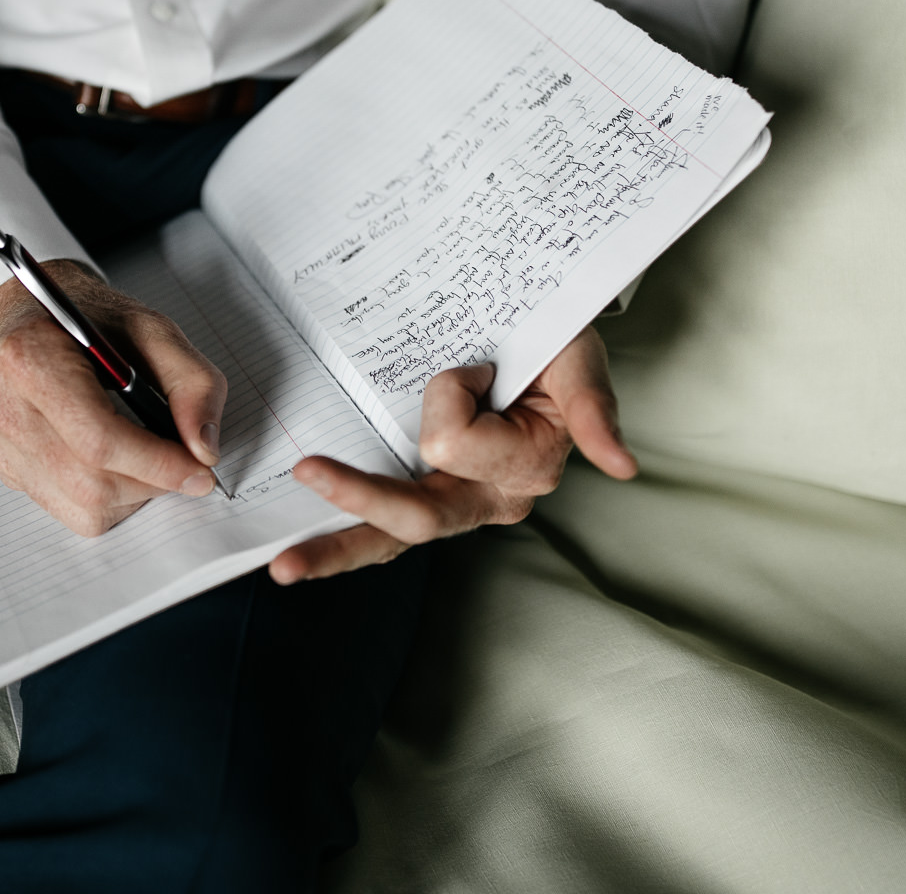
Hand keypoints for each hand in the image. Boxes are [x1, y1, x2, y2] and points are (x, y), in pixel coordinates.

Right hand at [0, 261, 227, 535]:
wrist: (36, 317)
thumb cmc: (93, 322)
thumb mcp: (156, 331)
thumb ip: (193, 384)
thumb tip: (203, 450)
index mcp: (30, 356)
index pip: (97, 438)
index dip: (157, 464)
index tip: (200, 471)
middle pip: (90, 482)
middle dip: (151, 482)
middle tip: (186, 464)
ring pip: (81, 506)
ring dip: (132, 493)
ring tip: (148, 455)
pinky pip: (67, 509)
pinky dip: (106, 497)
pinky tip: (112, 459)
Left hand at [268, 325, 634, 583]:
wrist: (537, 336)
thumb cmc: (555, 345)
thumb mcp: (576, 362)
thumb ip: (592, 410)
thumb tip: (622, 465)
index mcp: (525, 468)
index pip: (456, 444)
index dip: (449, 395)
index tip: (474, 363)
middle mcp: (487, 499)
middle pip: (417, 517)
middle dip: (358, 497)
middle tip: (306, 470)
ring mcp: (452, 504)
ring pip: (391, 541)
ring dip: (335, 549)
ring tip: (283, 567)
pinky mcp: (422, 496)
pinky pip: (380, 534)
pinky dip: (340, 544)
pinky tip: (295, 557)